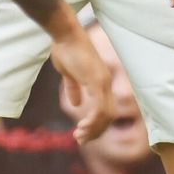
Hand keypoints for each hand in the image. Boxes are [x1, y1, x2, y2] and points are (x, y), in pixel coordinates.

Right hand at [50, 27, 115, 143]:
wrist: (64, 33)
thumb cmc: (65, 49)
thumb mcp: (68, 73)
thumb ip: (73, 87)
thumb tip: (75, 103)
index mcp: (100, 81)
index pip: (105, 109)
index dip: (96, 124)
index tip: (82, 132)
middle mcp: (105, 83)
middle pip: (109, 115)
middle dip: (96, 131)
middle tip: (81, 140)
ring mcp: (102, 81)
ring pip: (106, 114)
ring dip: (94, 129)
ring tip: (79, 136)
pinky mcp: (96, 80)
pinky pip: (99, 107)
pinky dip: (93, 120)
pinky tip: (82, 127)